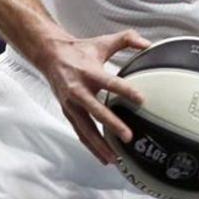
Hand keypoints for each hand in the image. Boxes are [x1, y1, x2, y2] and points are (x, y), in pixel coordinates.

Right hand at [39, 30, 149, 165]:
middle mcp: (78, 90)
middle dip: (111, 125)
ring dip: (99, 144)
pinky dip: (91, 146)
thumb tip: (148, 44)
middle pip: (95, 111)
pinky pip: (80, 132)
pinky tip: (102, 157)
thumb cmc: (80, 50)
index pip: (110, 82)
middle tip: (128, 137)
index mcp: (89, 72)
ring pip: (85, 128)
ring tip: (114, 158)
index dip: (125, 91)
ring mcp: (71, 104)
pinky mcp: (68, 112)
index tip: (141, 100)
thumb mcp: (103, 42)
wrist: (50, 56)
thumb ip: (127, 40)